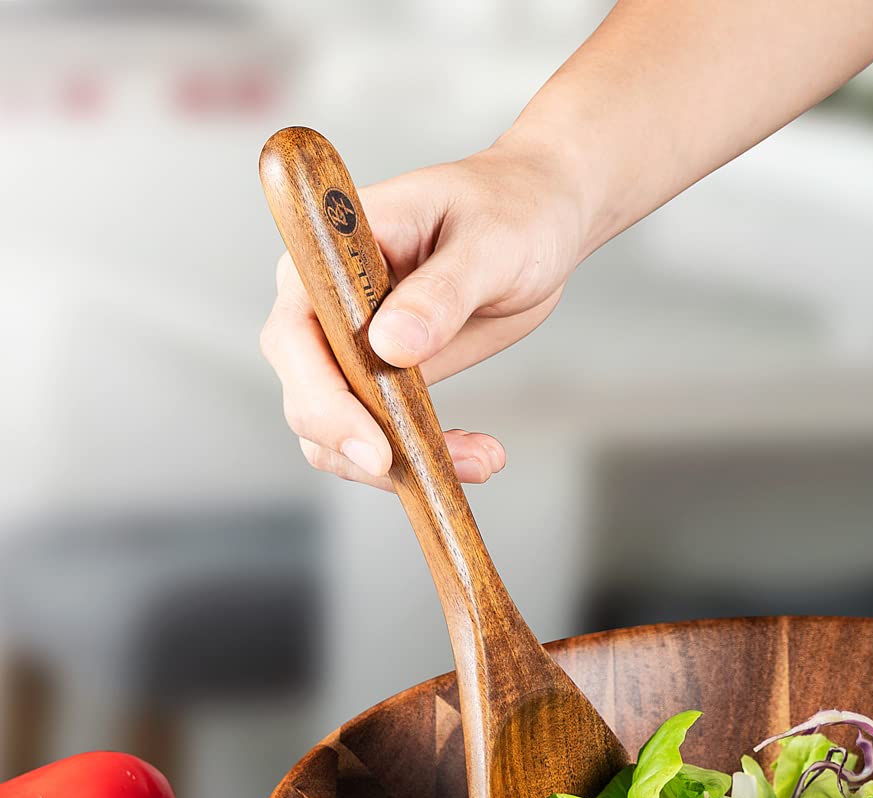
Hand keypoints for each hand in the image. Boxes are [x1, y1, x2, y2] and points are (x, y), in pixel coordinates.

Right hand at [259, 136, 586, 491]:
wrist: (538, 221)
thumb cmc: (509, 210)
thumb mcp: (487, 245)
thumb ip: (440, 292)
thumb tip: (389, 346)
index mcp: (327, 255)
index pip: (293, 338)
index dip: (323, 401)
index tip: (376, 448)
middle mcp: (326, 306)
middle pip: (306, 399)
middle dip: (362, 450)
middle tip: (431, 472)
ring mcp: (353, 347)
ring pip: (339, 433)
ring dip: (401, 466)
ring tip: (482, 460)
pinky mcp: (388, 377)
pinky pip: (384, 434)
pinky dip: (424, 459)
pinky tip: (478, 456)